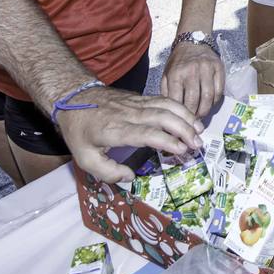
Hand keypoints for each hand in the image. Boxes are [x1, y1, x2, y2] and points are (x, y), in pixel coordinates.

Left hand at [56, 87, 203, 182]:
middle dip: (184, 129)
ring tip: (200, 130)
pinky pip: (163, 100)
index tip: (182, 150)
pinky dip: (180, 107)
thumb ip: (107, 172)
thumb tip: (130, 177)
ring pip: (166, 105)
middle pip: (162, 116)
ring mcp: (136, 103)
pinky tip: (189, 117)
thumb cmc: (80, 131)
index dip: (167, 140)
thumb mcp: (84, 158)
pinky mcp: (140, 97)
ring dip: (186, 116)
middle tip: (198, 144)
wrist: (73, 98)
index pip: (147, 133)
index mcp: (116, 130)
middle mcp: (129, 114)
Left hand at [161, 40, 224, 118]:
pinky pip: (219, 90)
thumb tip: (169, 111)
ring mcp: (206, 69)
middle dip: (193, 115)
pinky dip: (215, 101)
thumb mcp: (166, 74)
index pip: (177, 100)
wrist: (193, 41)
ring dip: (205, 110)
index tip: (180, 121)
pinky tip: (210, 104)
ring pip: (208, 97)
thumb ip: (166, 92)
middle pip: (194, 101)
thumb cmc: (178, 61)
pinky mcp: (218, 67)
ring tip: (201, 115)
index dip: (179, 114)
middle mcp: (191, 71)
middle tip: (192, 121)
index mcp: (176, 74)